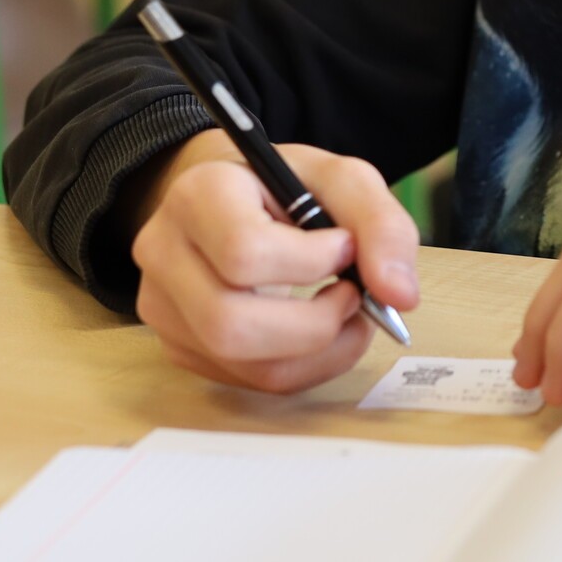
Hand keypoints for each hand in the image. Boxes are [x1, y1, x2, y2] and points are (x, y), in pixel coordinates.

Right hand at [131, 129, 421, 392]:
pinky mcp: (178, 344)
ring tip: (342, 314)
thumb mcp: (340, 181)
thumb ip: (380, 225)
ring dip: (315, 353)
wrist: (233, 199)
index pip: (244, 254)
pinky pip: (245, 380)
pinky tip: (316, 331)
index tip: (344, 244)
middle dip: (314, 325)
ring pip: (240, 364)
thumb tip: (400, 296)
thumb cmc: (286, 187)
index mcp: (198, 195)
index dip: (311, 262)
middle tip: (351, 296)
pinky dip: (300, 367)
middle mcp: (164, 252)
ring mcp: (162, 306)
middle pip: (230, 324)